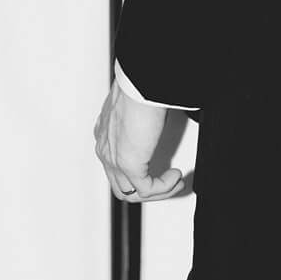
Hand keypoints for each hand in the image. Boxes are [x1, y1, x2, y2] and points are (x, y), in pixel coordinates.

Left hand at [93, 84, 185, 202]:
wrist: (138, 87)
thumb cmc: (139, 89)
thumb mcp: (138, 108)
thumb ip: (143, 120)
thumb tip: (160, 120)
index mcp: (105, 135)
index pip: (115, 167)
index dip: (137, 174)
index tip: (158, 169)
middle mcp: (105, 150)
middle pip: (121, 185)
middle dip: (148, 189)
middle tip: (169, 182)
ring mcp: (114, 160)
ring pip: (131, 192)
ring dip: (157, 191)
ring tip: (175, 181)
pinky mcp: (129, 165)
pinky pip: (146, 189)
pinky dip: (164, 187)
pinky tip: (175, 176)